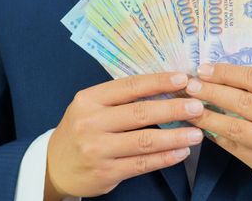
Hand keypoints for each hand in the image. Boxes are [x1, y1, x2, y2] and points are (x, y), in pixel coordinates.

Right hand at [45, 73, 204, 199]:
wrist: (53, 165)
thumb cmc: (80, 129)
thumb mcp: (90, 106)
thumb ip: (120, 98)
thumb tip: (164, 87)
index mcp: (90, 99)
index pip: (130, 86)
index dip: (158, 82)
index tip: (183, 78)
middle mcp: (92, 122)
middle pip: (140, 113)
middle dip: (173, 108)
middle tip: (197, 106)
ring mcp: (98, 149)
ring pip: (144, 140)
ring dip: (175, 136)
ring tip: (197, 133)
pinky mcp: (106, 172)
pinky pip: (141, 163)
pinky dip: (164, 158)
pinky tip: (181, 152)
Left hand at [186, 63, 251, 193]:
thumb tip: (215, 73)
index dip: (225, 73)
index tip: (203, 70)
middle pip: (242, 102)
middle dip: (211, 92)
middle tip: (190, 87)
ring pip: (235, 127)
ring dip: (207, 116)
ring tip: (189, 108)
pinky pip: (233, 147)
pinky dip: (215, 135)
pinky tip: (202, 126)